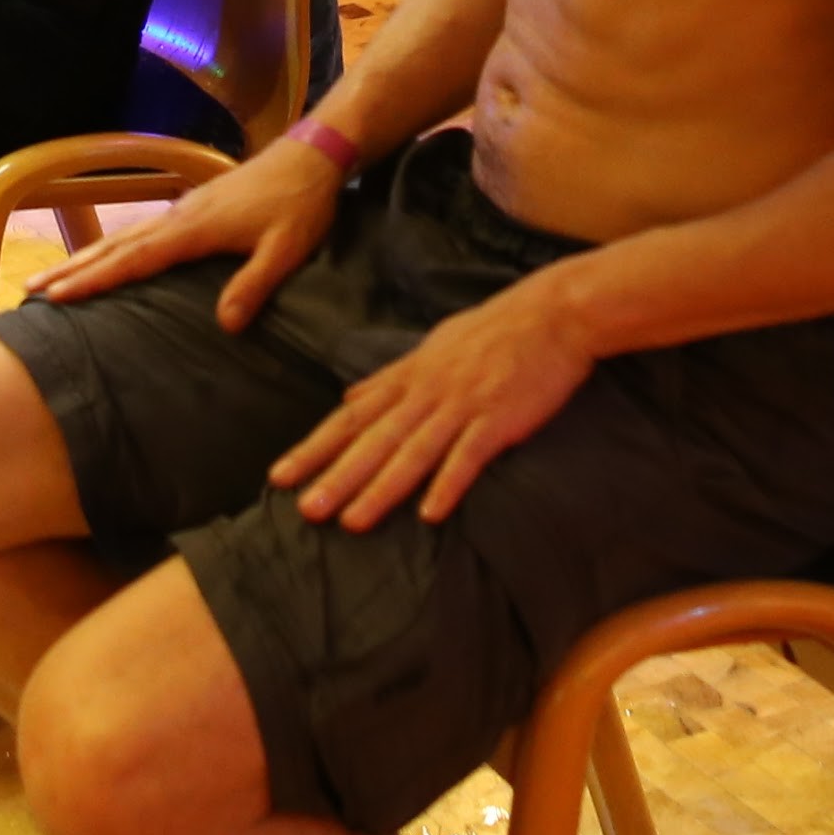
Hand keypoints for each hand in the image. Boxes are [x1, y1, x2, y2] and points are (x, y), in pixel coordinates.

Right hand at [33, 135, 345, 328]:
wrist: (311, 155)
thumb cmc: (300, 204)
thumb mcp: (286, 249)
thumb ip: (254, 285)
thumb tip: (225, 327)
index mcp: (195, 229)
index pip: (135, 260)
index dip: (96, 280)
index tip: (58, 296)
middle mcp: (179, 217)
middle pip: (115, 247)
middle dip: (73, 269)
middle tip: (31, 289)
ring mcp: (183, 209)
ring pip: (124, 238)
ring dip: (87, 258)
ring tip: (52, 277)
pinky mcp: (192, 207)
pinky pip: (140, 233)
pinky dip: (113, 249)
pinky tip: (107, 259)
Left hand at [267, 270, 605, 530]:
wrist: (553, 313)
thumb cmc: (495, 330)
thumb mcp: (432, 346)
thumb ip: (390, 377)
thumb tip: (350, 397)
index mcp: (409, 376)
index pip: (351, 417)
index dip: (314, 448)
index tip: (279, 476)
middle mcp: (426, 391)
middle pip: (373, 440)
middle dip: (336, 476)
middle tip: (304, 510)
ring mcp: (461, 405)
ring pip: (412, 452)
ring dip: (380, 489)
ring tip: (351, 521)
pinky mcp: (498, 418)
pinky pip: (468, 456)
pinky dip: (448, 484)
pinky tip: (429, 515)